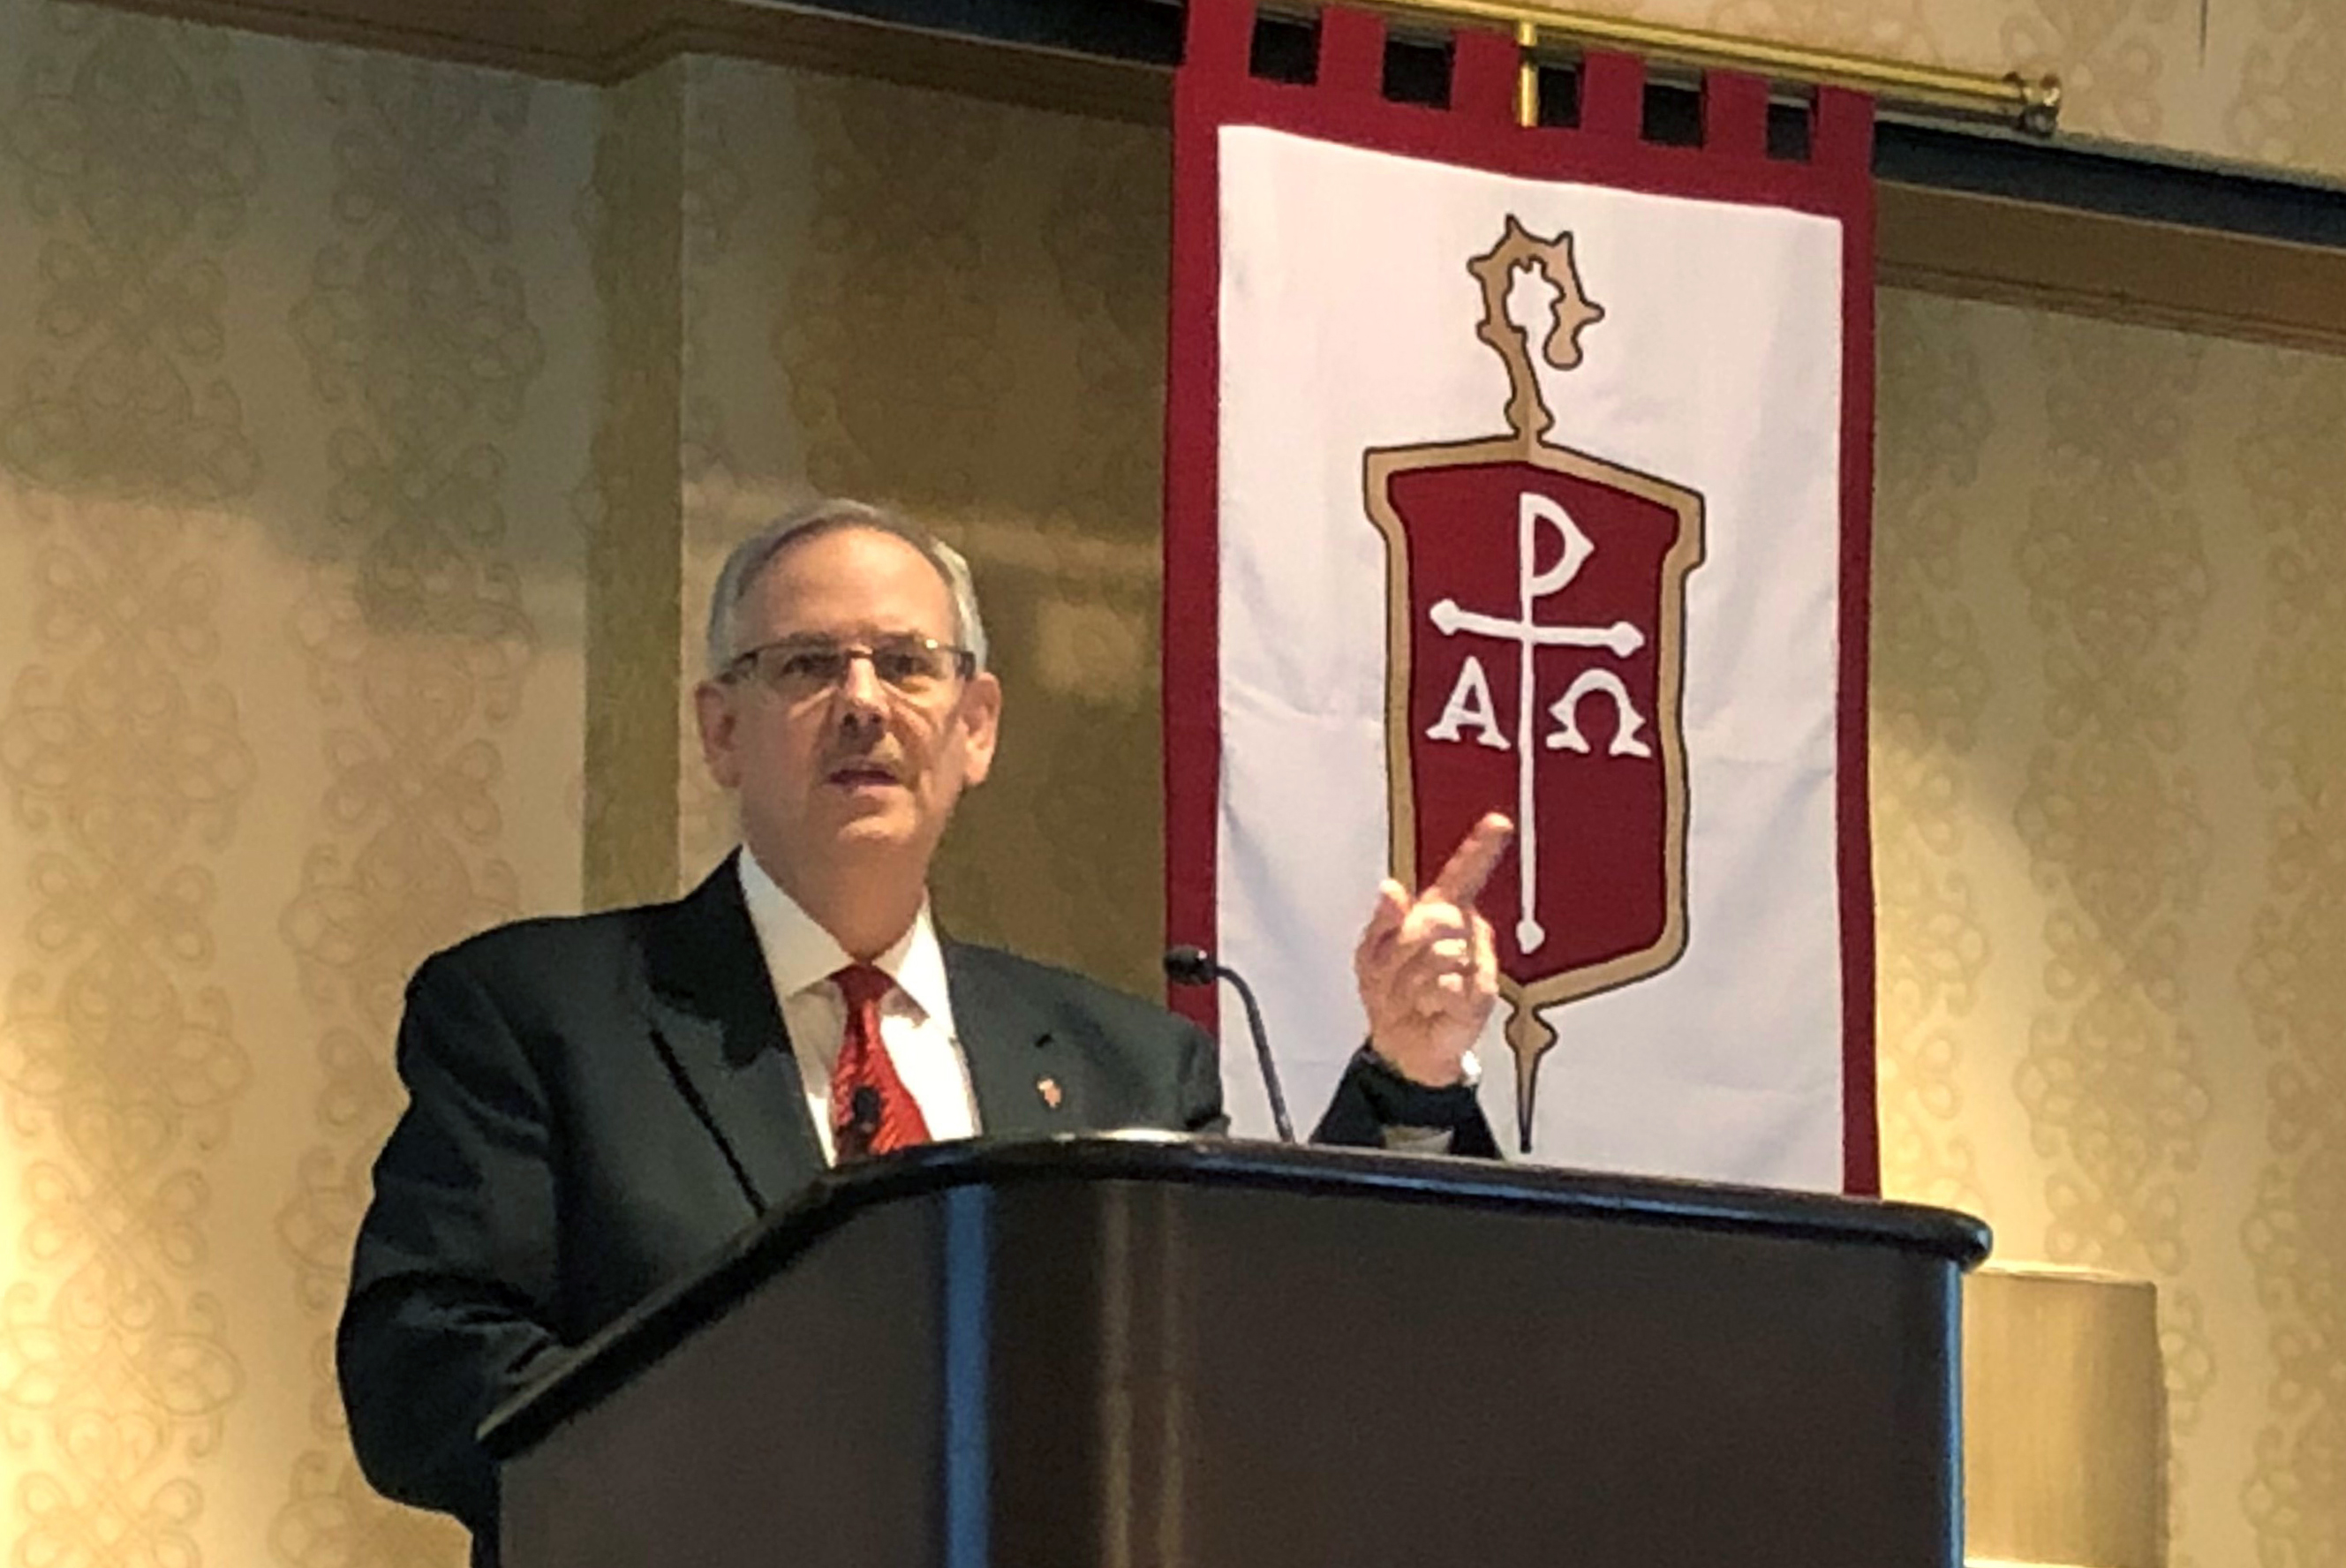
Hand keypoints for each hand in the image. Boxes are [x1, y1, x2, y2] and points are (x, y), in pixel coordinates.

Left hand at [1353, 812, 1512, 1086]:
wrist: (1403, 1045)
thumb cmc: (1390, 994)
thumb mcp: (1371, 955)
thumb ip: (1382, 920)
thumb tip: (1391, 888)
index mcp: (1438, 912)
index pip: (1461, 874)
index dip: (1479, 848)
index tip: (1498, 823)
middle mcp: (1465, 930)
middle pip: (1432, 920)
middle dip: (1399, 950)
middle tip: (1394, 975)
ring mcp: (1477, 961)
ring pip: (1436, 956)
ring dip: (1409, 981)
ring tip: (1411, 995)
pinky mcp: (1483, 992)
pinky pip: (1445, 985)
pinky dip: (1425, 1000)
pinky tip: (1428, 1008)